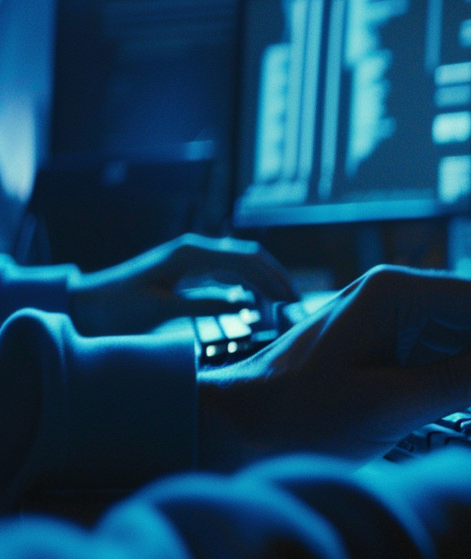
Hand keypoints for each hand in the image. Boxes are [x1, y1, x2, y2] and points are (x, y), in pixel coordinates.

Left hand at [68, 235, 296, 335]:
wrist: (87, 303)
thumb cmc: (118, 307)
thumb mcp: (161, 310)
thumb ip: (204, 305)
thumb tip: (246, 305)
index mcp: (190, 253)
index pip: (245, 260)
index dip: (272, 278)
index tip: (289, 300)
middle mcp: (194, 248)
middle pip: (248, 256)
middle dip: (274, 276)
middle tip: (294, 301)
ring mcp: (191, 256)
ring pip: (240, 261)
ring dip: (263, 278)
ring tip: (282, 301)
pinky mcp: (188, 267)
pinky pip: (227, 269)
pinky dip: (247, 282)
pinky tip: (256, 298)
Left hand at [197, 266, 470, 471]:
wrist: (232, 427)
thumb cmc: (296, 416)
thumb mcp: (386, 406)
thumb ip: (457, 383)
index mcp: (393, 292)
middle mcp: (394, 292)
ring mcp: (387, 314)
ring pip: (462, 333)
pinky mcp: (382, 339)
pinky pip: (437, 350)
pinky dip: (456, 377)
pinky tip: (455, 407)